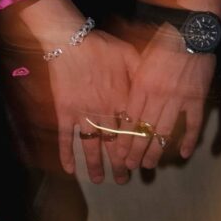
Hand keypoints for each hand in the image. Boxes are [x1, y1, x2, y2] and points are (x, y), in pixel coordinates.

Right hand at [41, 31, 143, 183]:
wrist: (70, 40)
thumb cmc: (100, 45)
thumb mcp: (129, 54)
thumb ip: (143, 73)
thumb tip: (156, 87)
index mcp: (122, 99)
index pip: (132, 131)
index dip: (136, 148)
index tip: (141, 162)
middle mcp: (104, 111)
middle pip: (113, 144)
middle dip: (119, 164)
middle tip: (123, 180)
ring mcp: (83, 113)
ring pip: (90, 145)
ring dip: (94, 165)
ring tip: (99, 180)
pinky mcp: (64, 111)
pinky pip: (65, 136)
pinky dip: (65, 153)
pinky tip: (68, 169)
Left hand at [124, 24, 218, 170]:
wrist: (190, 28)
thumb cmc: (162, 38)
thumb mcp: (139, 54)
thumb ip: (130, 74)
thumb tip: (117, 89)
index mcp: (142, 84)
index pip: (129, 119)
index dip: (123, 138)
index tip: (118, 152)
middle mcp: (158, 95)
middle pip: (144, 130)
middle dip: (136, 151)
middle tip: (130, 166)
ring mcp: (179, 98)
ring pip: (166, 131)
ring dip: (157, 150)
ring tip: (149, 165)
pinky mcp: (197, 98)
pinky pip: (194, 124)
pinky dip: (190, 139)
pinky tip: (185, 154)